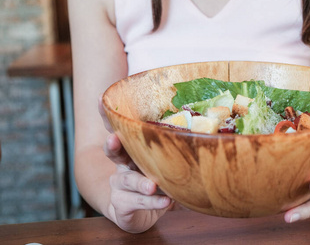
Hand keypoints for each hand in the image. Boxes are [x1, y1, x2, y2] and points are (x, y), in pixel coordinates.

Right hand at [99, 97, 171, 232]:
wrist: (140, 214)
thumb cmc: (155, 180)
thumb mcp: (164, 161)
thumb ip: (175, 148)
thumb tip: (205, 129)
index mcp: (131, 150)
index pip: (118, 129)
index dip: (107, 115)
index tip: (100, 100)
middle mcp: (122, 166)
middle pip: (112, 152)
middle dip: (112, 145)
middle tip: (113, 140)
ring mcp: (119, 186)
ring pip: (127, 181)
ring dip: (140, 183)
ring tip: (153, 185)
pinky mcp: (122, 205)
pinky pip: (135, 202)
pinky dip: (152, 202)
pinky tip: (166, 202)